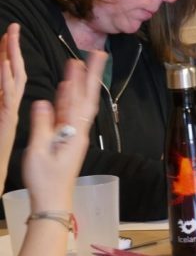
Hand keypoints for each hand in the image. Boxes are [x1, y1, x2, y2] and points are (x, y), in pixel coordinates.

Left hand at [0, 23, 27, 189]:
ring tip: (10, 37)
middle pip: (14, 71)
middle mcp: (9, 105)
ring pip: (12, 79)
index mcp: (5, 105)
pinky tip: (3, 64)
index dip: (7, 53)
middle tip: (14, 27)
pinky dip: (4, 78)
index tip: (7, 35)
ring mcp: (8, 111)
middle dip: (12, 48)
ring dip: (11, 57)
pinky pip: (6, 95)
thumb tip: (0, 86)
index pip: (8, 74)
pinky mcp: (4, 118)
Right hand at [22, 50, 105, 211]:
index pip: (81, 99)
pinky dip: (67, 100)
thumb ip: (41, 125)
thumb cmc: (46, 179)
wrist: (51, 200)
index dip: (84, 79)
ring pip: (77, 104)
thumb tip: (42, 101)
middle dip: (90, 75)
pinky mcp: (66, 139)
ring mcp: (73, 134)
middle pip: (86, 97)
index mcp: (75, 132)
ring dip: (78, 84)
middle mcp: (79, 130)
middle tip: (97, 54)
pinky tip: (65, 89)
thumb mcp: (39, 152)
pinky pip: (68, 115)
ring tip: (78, 64)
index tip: (88, 59)